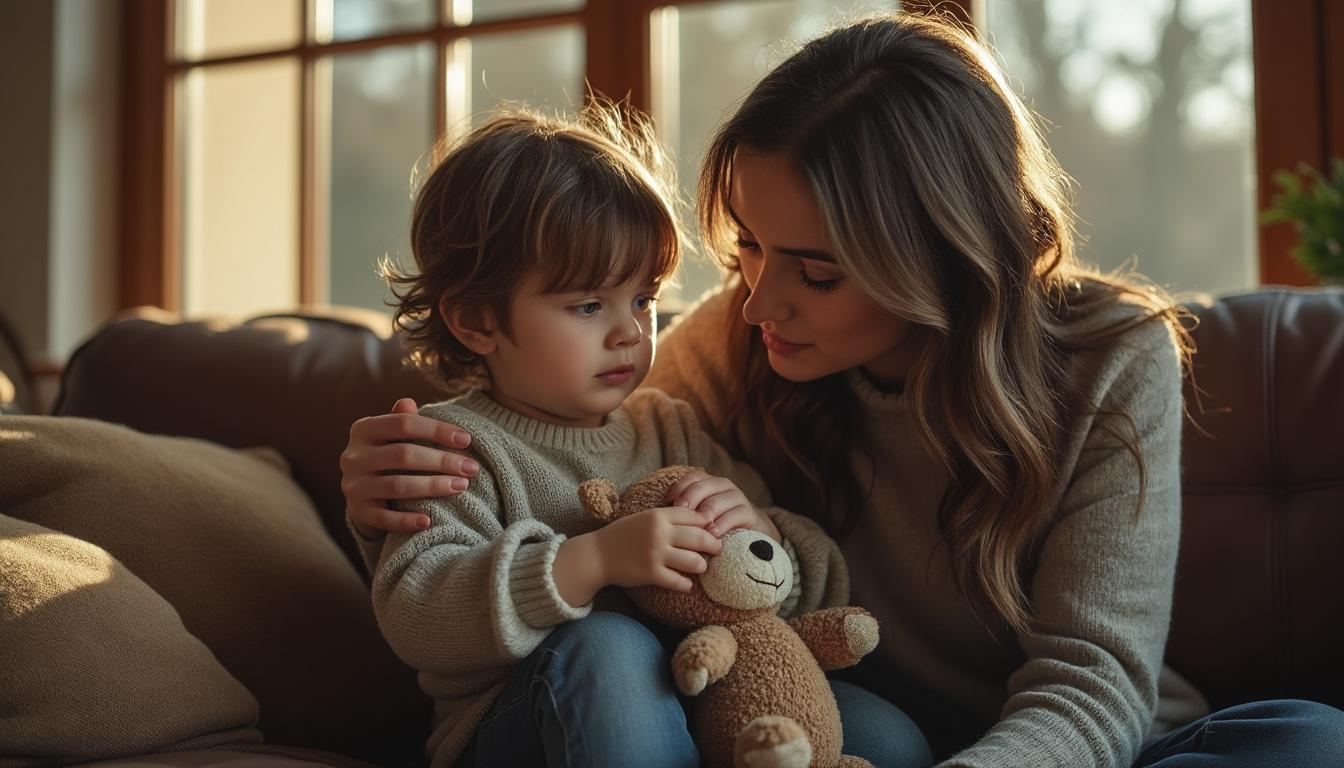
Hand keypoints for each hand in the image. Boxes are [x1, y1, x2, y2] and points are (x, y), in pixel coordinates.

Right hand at [340, 397, 479, 536]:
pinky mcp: (358, 512)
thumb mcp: (391, 434)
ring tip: (462, 486)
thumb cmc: (388, 455)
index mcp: (363, 429)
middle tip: (472, 468)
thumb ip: (402, 420)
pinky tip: (429, 521)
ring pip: (397, 486)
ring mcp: (353, 485)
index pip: (403, 424)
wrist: (362, 491)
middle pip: (403, 455)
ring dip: (433, 487)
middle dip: (442, 461)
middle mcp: (353, 456)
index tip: (467, 440)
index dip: (437, 430)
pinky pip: (384, 519)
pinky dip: (407, 520)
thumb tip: (409, 403)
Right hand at [593, 506, 723, 591]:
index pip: (695, 516)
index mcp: (658, 515)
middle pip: (701, 538)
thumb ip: (668, 517)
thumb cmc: (623, 535)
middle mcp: (659, 533)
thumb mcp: (644, 518)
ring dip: (702, 566)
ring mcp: (656, 554)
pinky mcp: (651, 574)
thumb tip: (700, 521)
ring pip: (695, 562)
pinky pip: (679, 582)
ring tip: (701, 567)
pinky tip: (687, 584)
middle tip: (718, 549)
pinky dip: (686, 584)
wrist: (597, 555)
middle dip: (714, 545)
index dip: (708, 524)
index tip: (712, 531)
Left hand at [665, 470, 781, 541]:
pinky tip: (713, 535)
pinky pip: (735, 515)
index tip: (668, 501)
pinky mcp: (750, 513)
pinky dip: (723, 525)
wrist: (749, 534)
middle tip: (680, 512)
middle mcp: (724, 486)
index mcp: (709, 483)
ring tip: (696, 527)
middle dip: (690, 498)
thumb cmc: (715, 525)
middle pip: (703, 486)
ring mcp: (738, 498)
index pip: (693, 477)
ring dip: (706, 513)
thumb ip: (685, 510)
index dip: (680, 487)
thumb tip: (659, 513)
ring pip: (718, 500)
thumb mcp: (699, 515)